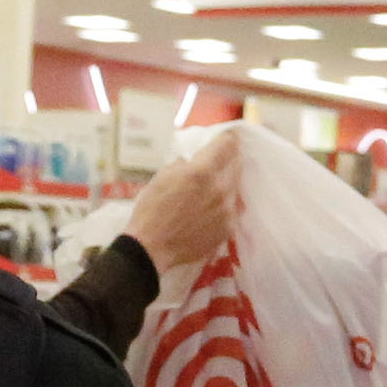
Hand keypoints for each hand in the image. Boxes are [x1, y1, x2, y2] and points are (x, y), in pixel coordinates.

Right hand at [124, 132, 238, 278]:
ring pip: (235, 187)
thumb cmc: (151, 211)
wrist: (150, 248)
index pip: (228, 144)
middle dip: (229, 159)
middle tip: (221, 160)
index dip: (227, 139)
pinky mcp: (227, 228)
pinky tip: (209, 209)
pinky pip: (231, 209)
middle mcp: (220, 188)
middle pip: (236, 164)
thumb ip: (183, 165)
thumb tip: (189, 163)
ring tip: (212, 188)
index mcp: (203, 171)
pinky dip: (223, 205)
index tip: (227, 138)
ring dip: (226, 183)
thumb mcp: (162, 176)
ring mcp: (226, 210)